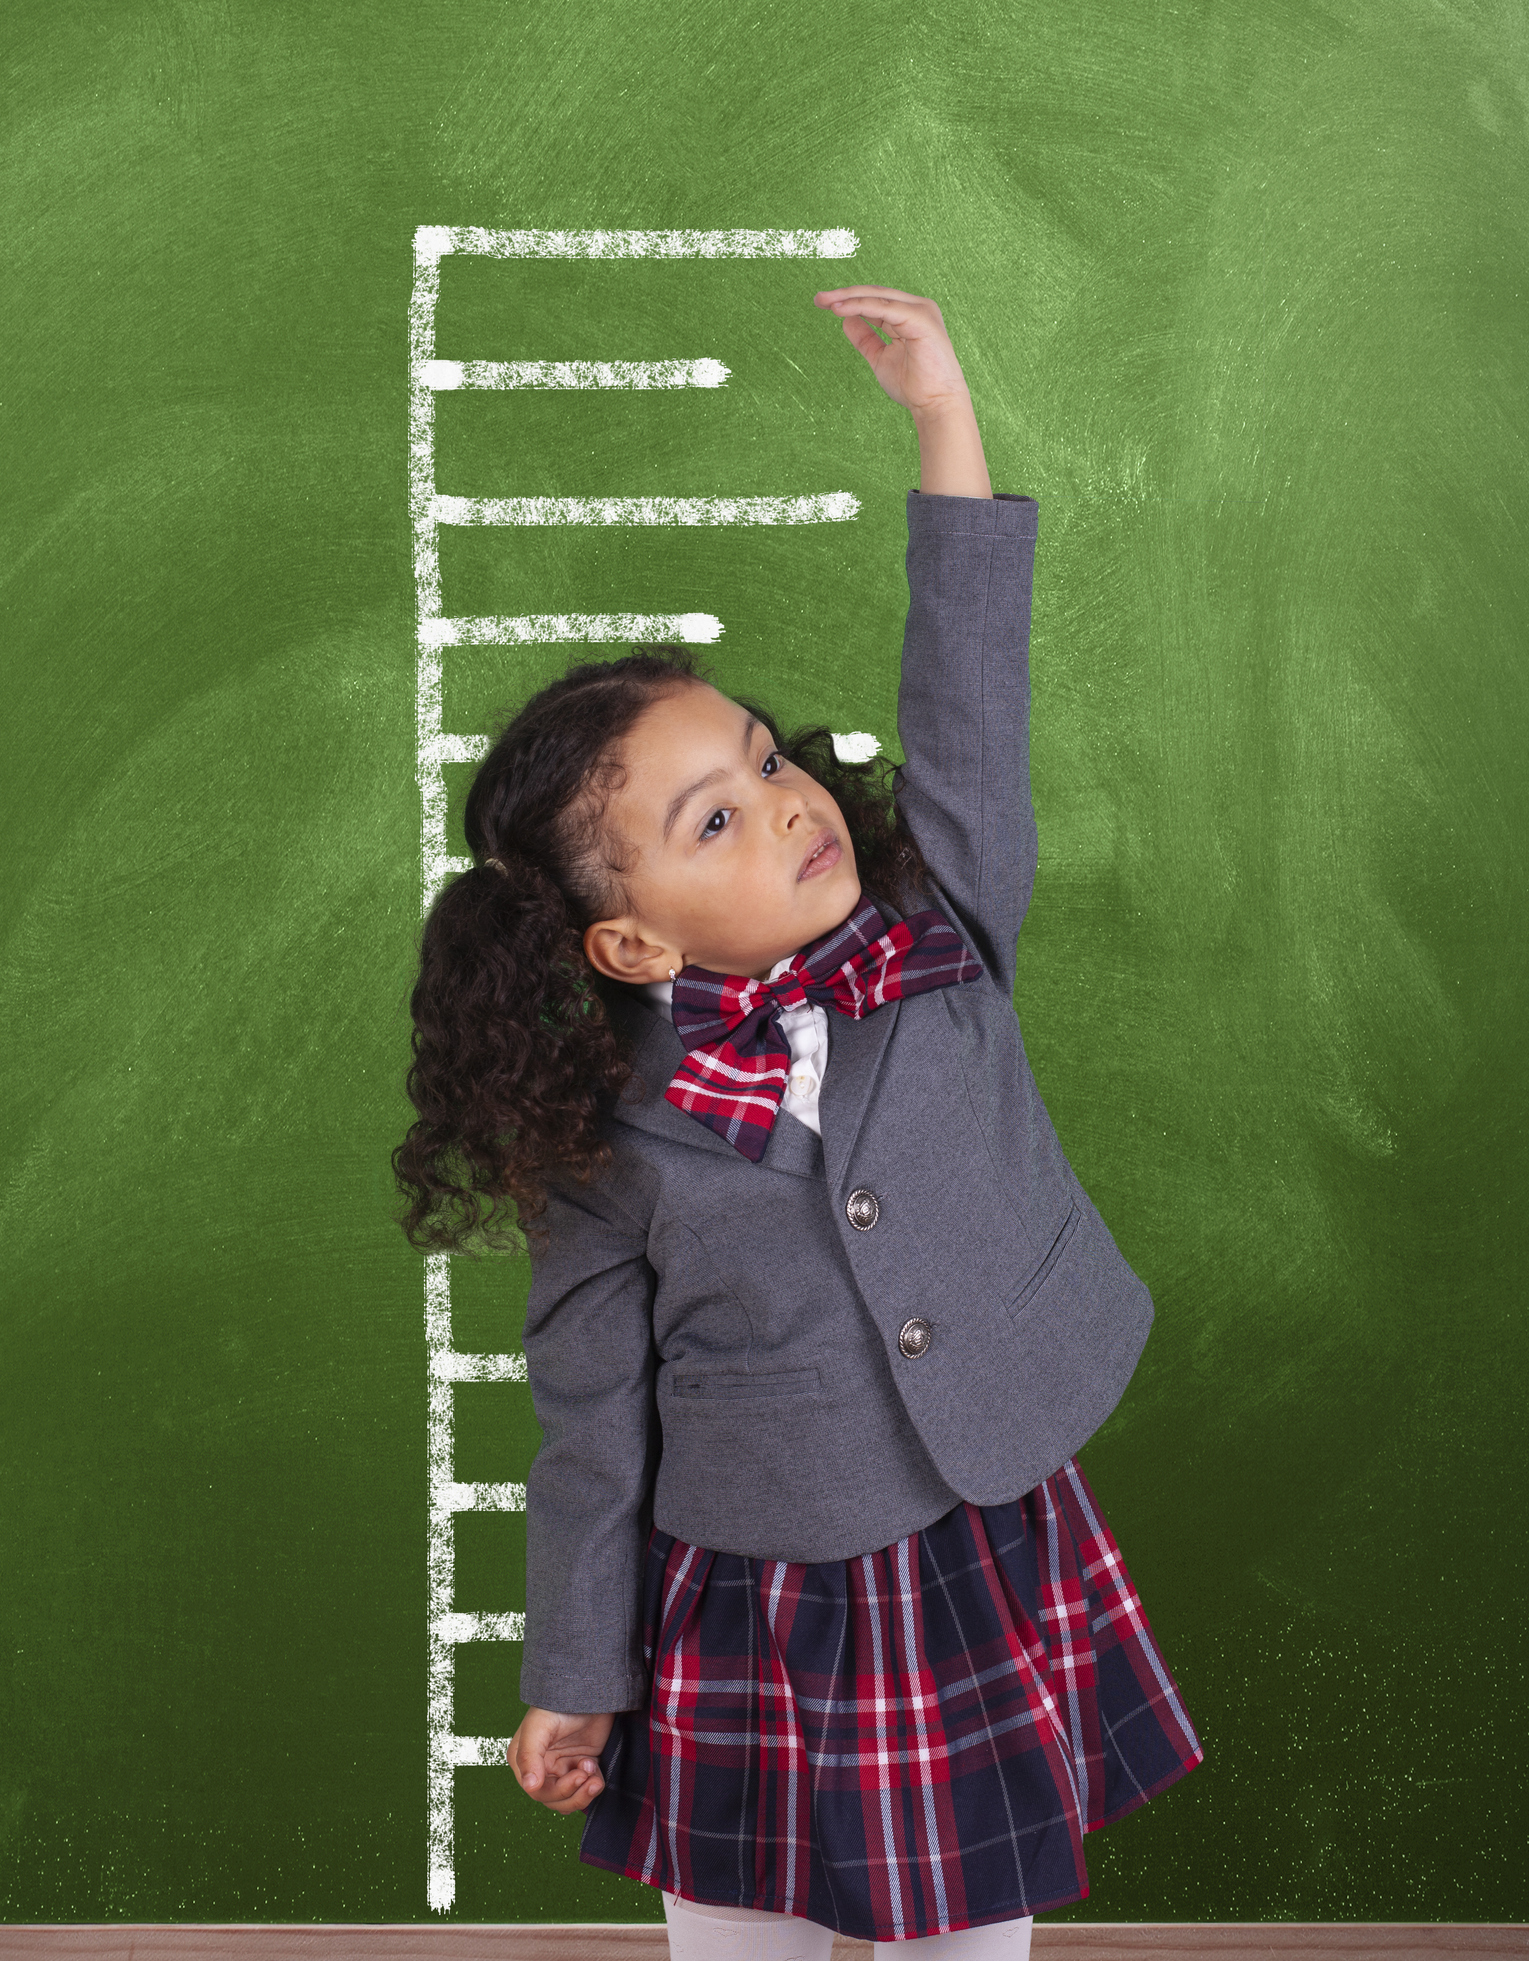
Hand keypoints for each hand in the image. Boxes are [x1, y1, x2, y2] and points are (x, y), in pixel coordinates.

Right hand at [506, 1706, 615, 1813]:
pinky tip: (597, 1770)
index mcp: (525, 1760)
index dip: (559, 1790)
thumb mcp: (539, 1726)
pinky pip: (584, 1791)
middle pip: (555, 1800)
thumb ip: (529, 1755)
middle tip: (590, 1776)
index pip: (538, 1792)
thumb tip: (529, 1786)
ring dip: (584, 1794)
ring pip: (569, 1800)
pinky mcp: (581, 1767)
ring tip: (595, 1776)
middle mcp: (541, 1768)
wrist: (588, 1691)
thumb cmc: (558, 1705)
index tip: (577, 1775)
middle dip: (574, 1793)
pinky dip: (592, 1787)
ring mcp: (562, 1768)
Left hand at [813, 287, 972, 421]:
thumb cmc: (914, 386)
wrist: (935, 405)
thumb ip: (866, 339)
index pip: (875, 300)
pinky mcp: (920, 319)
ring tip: (825, 301)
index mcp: (909, 315)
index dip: (849, 299)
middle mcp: (917, 308)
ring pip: (878, 297)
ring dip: (849, 297)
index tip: (823, 303)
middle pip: (875, 294)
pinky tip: (841, 310)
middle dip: (844, 294)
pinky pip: (885, 308)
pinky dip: (861, 306)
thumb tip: (845, 320)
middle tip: (819, 298)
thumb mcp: (880, 358)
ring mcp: (921, 311)